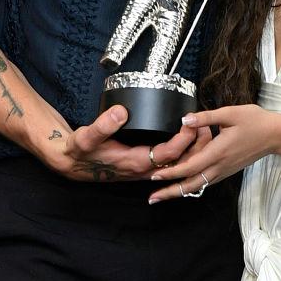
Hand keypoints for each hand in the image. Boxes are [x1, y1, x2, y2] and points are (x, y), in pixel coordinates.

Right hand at [56, 106, 208, 182]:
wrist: (72, 163)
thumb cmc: (81, 152)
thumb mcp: (86, 138)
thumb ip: (102, 126)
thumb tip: (121, 112)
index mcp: (136, 162)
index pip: (169, 153)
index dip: (184, 138)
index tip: (192, 121)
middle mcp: (144, 168)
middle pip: (180, 161)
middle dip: (196, 145)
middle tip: (207, 123)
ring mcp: (145, 168)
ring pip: (177, 162)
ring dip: (192, 148)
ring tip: (203, 127)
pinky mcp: (143, 163)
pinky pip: (169, 159)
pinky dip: (182, 149)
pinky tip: (187, 137)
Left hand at [148, 104, 275, 202]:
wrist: (275, 135)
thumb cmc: (254, 121)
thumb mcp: (230, 113)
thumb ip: (206, 117)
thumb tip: (185, 120)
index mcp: (218, 152)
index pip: (190, 167)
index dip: (171, 172)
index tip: (154, 176)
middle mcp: (220, 166)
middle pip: (191, 184)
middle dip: (171, 192)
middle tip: (152, 198)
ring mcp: (224, 170)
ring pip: (199, 186)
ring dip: (180, 192)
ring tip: (163, 195)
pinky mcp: (228, 170)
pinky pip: (207, 182)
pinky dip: (193, 186)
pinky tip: (184, 185)